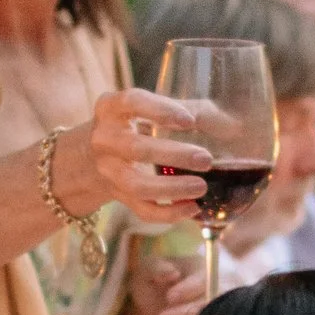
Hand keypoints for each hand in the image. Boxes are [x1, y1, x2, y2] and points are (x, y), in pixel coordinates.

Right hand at [78, 90, 209, 227]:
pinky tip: (192, 208)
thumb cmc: (136, 123)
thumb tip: (216, 122)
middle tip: (205, 159)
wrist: (98, 154)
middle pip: (135, 149)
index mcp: (111, 107)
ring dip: (171, 188)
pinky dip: (168, 213)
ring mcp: (107, 170)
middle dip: (173, 155)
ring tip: (201, 187)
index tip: (189, 121)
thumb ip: (183, 109)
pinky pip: (141, 209)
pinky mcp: (118, 195)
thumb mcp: (151, 108)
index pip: (132, 102)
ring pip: (136, 185)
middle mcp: (104, 138)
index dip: (160, 111)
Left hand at [121, 245, 207, 314]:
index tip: (169, 296)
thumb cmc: (149, 282)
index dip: (188, 289)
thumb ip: (157, 268)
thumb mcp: (146, 271)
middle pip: (206, 307)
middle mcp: (210, 296)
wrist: (147, 306)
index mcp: (200, 274)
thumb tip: (172, 272)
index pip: (202, 281)